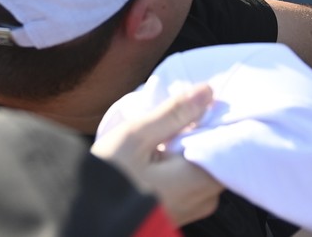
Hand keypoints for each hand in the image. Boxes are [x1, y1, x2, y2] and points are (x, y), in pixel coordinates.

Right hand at [91, 84, 222, 226]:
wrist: (84, 219)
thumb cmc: (106, 180)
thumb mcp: (136, 137)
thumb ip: (174, 113)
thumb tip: (206, 91)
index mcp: (198, 180)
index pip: (227, 142)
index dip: (215, 119)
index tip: (200, 102)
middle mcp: (202, 199)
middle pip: (216, 153)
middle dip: (199, 132)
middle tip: (175, 116)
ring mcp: (192, 209)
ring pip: (202, 166)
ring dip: (187, 148)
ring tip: (162, 135)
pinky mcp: (179, 212)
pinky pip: (191, 181)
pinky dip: (180, 164)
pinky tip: (159, 153)